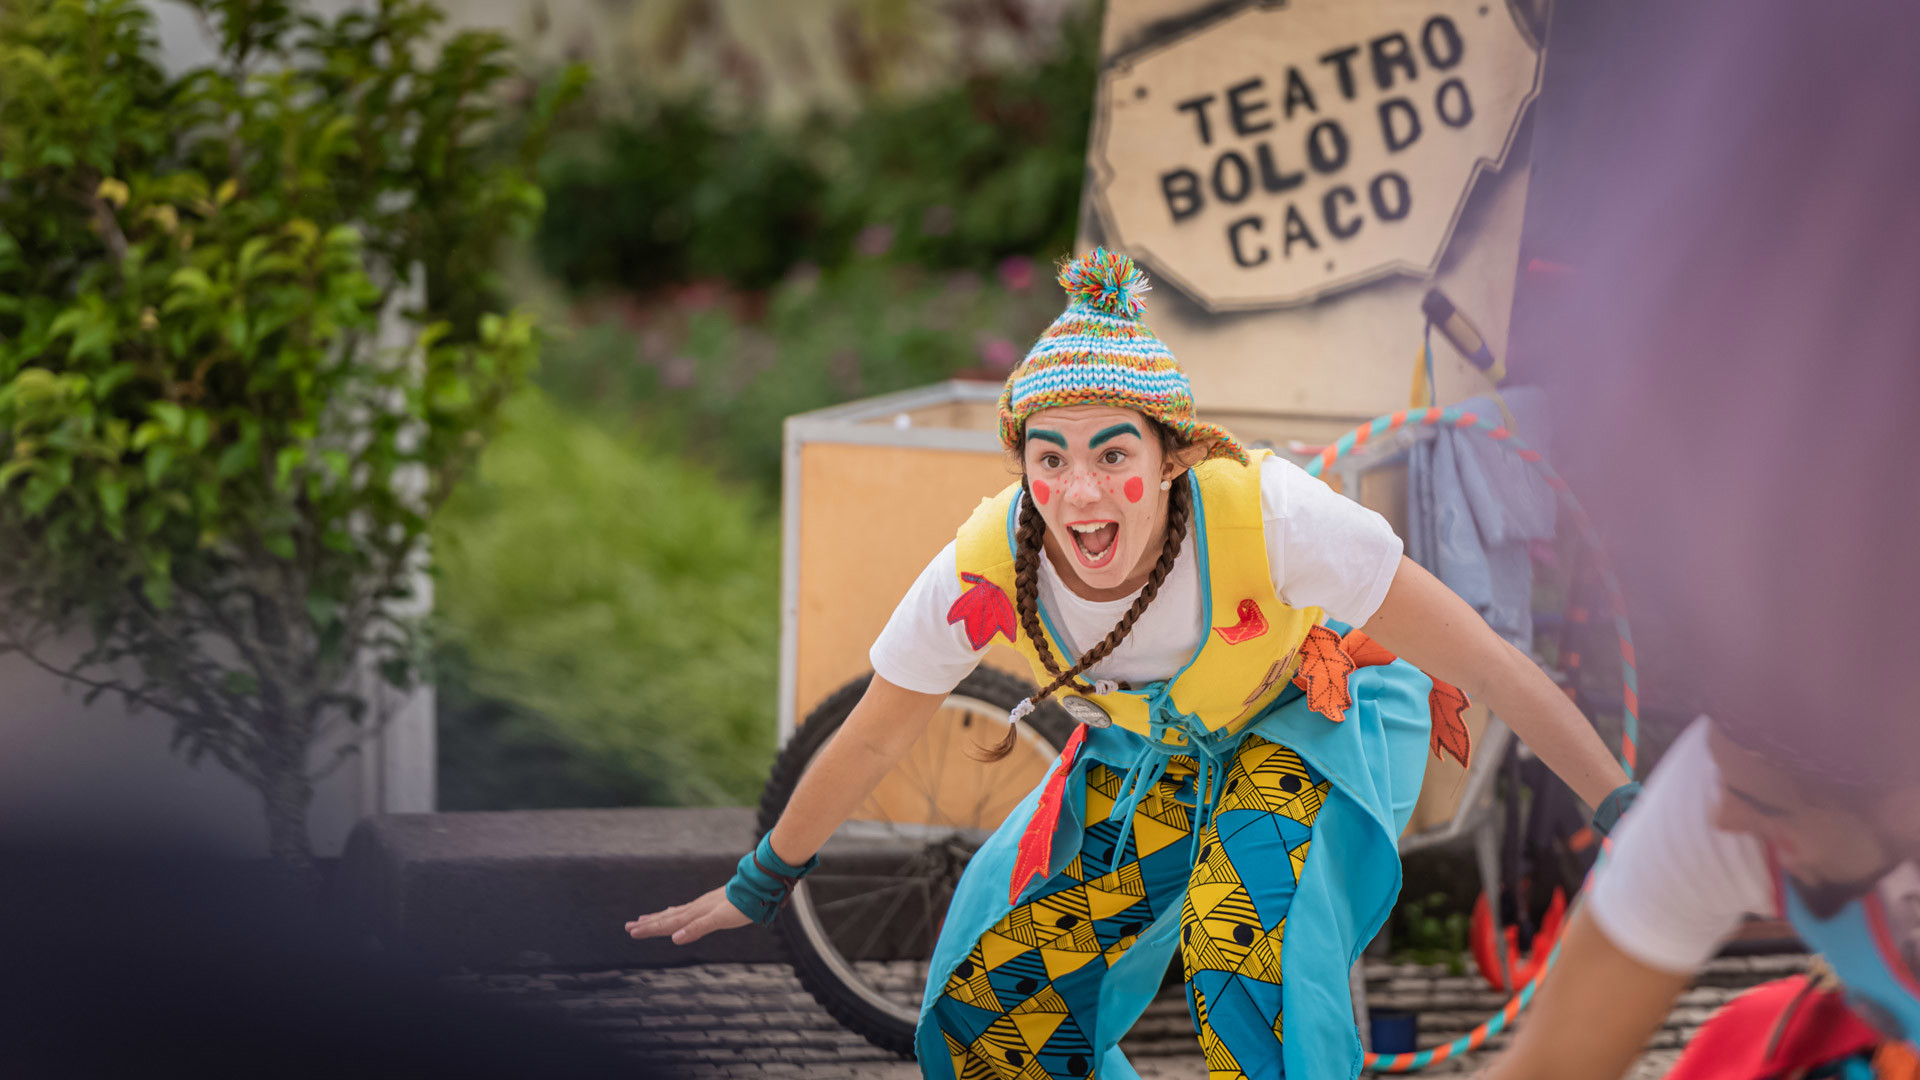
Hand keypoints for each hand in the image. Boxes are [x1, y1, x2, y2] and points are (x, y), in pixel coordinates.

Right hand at [625, 886, 750, 944]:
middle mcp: (694, 909)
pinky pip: (684, 911)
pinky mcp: (708, 905)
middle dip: (648, 924)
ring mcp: (700, 906)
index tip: (632, 932)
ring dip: (657, 918)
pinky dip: (673, 913)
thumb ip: (698, 928)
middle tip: (628, 927)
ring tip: (642, 920)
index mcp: (694, 914)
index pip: (667, 923)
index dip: (649, 929)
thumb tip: (675, 938)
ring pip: (673, 914)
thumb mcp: (719, 919)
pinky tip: (672, 913)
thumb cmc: (740, 906)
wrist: (756, 887)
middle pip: (666, 918)